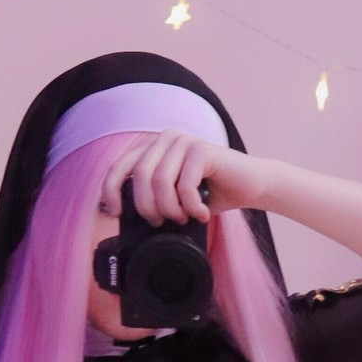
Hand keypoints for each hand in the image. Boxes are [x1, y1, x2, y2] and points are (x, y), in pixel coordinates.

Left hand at [100, 130, 270, 227]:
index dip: (110, 190)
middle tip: (163, 223)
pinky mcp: (202, 149)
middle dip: (148, 207)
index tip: (114, 213)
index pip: (119, 165)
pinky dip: (191, 207)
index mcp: (154, 147)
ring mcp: (184, 141)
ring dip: (171, 209)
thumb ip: (152, 197)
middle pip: (140, 176)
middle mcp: (166, 138)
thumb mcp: (174, 197)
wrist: (251, 187)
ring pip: (160, 181)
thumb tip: (123, 214)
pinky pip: (184, 185)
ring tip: (185, 218)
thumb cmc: (213, 195)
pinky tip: (202, 213)